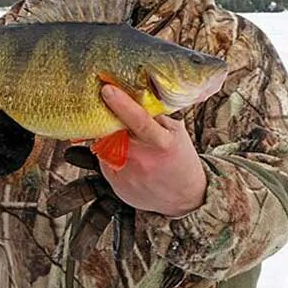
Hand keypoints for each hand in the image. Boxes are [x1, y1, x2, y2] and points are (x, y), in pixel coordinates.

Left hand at [98, 85, 206, 216]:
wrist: (183, 198)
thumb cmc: (181, 160)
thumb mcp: (176, 133)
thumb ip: (156, 115)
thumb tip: (135, 94)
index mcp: (162, 143)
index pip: (139, 120)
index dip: (122, 104)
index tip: (107, 90)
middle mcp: (143, 159)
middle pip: (115, 130)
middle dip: (111, 117)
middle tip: (112, 110)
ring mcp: (127, 174)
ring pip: (105, 144)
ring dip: (110, 136)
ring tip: (130, 143)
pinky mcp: (116, 184)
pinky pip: (103, 159)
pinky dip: (110, 153)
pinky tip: (127, 158)